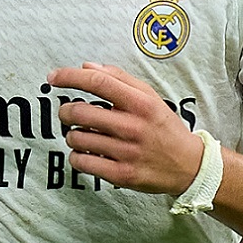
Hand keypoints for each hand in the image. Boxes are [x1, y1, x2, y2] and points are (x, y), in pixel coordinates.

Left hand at [50, 63, 204, 195]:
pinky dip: (77, 156)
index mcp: (141, 103)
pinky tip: (86, 153)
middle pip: (80, 112)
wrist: (189, 166)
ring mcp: (127, 153)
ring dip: (72, 135)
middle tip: (68, 113)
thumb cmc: (164, 128)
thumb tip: (87, 66)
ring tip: (82, 135)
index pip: (98, 82)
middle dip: (66, 111)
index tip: (53, 78)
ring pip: (77, 138)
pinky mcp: (121, 175)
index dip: (70, 77)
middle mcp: (133, 127)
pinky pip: (82, 162)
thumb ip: (119, 79)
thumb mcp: (150, 97)